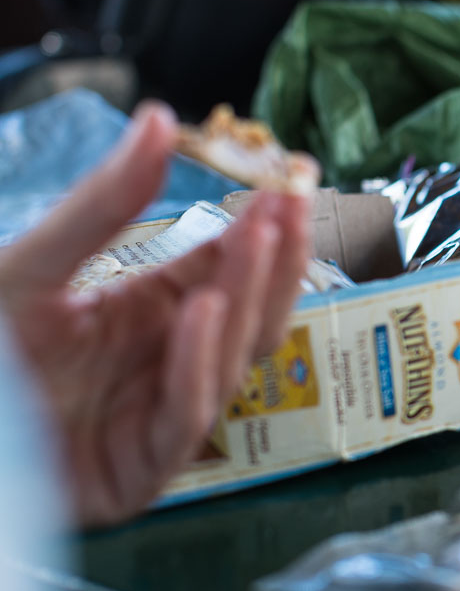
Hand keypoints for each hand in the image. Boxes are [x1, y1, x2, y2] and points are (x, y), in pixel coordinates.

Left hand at [0, 101, 312, 526]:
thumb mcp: (33, 264)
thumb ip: (101, 205)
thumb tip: (159, 118)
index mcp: (150, 313)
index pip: (230, 268)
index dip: (266, 225)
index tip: (294, 175)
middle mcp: (167, 363)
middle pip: (251, 314)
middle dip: (277, 259)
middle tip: (292, 204)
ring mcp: (158, 419)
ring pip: (232, 363)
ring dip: (249, 301)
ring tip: (256, 239)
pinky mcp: (139, 472)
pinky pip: (185, 418)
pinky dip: (197, 366)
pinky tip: (203, 312)